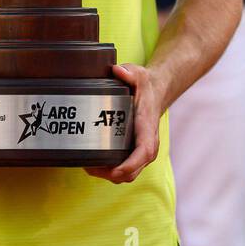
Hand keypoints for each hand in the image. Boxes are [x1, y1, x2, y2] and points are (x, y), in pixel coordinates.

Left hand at [85, 63, 164, 183]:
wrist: (156, 93)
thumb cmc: (146, 88)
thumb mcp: (139, 75)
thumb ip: (129, 72)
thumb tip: (117, 71)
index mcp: (148, 129)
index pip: (143, 153)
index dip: (129, 165)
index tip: (114, 170)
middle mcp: (148, 145)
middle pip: (132, 171)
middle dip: (110, 174)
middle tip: (89, 165)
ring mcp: (142, 152)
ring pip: (127, 175)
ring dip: (108, 175)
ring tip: (88, 165)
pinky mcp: (135, 153)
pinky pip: (124, 170)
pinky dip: (110, 171)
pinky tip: (94, 162)